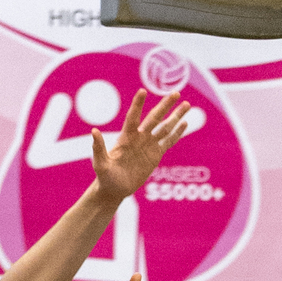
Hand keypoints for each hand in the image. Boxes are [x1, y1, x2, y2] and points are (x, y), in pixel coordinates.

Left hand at [92, 90, 190, 206]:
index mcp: (126, 137)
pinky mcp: (155, 155)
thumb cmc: (105, 177)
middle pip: (155, 118)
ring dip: (175, 116)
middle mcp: (139, 137)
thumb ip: (98, 148)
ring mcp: (148, 145)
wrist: (115, 189)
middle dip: (165, 106)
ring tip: (187, 104)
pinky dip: (176, 133)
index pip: (133, 117)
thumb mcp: (101, 164)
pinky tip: (184, 123)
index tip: (143, 91)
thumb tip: (94, 131)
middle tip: (176, 93)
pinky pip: (168, 142)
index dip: (138, 105)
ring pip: (165, 128)